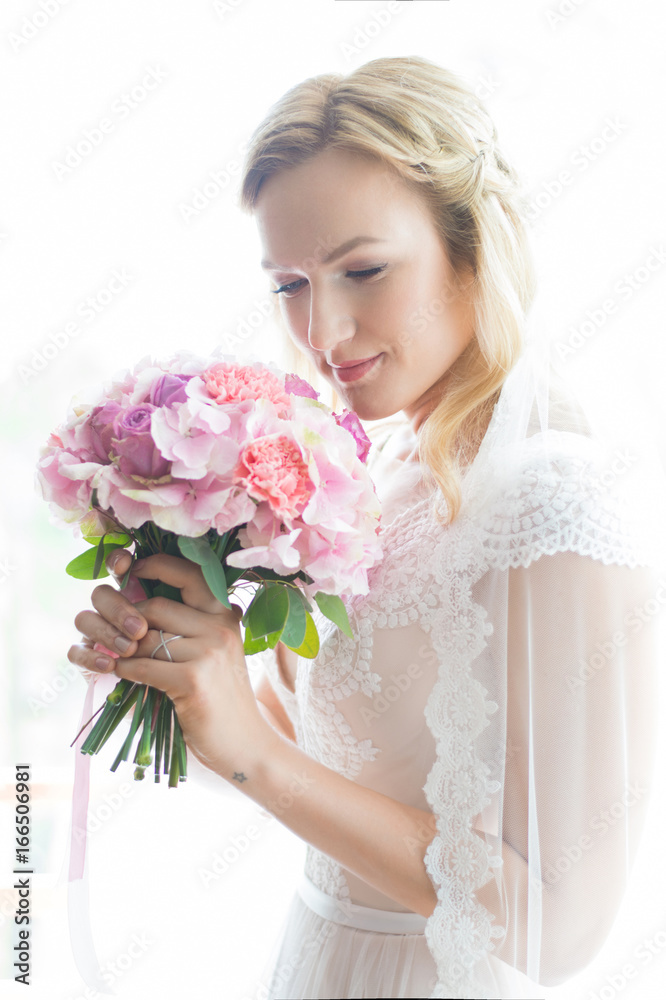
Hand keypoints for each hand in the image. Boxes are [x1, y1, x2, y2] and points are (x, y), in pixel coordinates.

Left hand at [67, 550, 278, 780]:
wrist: (245, 743)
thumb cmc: (221, 697)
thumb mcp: (215, 651)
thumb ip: (188, 624)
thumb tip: (136, 601)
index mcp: (224, 614)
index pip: (188, 572)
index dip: (155, 565)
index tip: (132, 571)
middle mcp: (219, 626)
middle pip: (154, 606)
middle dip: (124, 619)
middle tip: (113, 634)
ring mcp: (208, 652)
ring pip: (143, 637)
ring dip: (123, 650)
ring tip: (118, 657)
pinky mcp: (192, 680)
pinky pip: (140, 665)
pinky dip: (124, 670)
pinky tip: (124, 675)